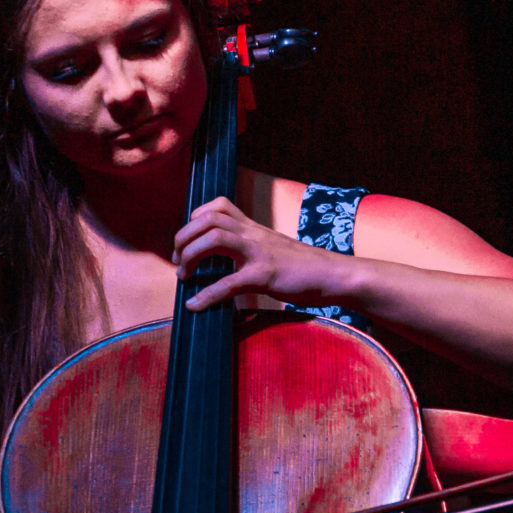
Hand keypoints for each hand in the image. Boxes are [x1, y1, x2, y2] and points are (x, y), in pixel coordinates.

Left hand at [172, 196, 349, 310]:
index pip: (217, 206)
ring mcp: (259, 253)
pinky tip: (196, 305)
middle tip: (179, 262)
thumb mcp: (272, 248)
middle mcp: (253, 234)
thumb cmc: (303, 266)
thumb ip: (249, 249)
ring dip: (191, 256)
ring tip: (185, 277)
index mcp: (253, 228)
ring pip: (215, 239)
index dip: (194, 220)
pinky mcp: (265, 276)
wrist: (333, 275)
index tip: (188, 242)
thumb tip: (226, 264)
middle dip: (184, 238)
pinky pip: (229, 283)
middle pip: (208, 219)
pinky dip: (207, 295)